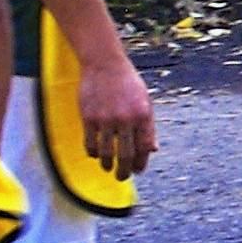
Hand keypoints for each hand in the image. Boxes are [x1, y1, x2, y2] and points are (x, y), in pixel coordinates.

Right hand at [76, 52, 159, 180]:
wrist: (104, 64)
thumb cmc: (128, 84)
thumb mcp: (145, 102)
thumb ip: (148, 127)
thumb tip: (152, 150)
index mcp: (143, 115)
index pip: (144, 147)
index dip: (142, 162)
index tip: (138, 170)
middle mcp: (126, 119)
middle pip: (126, 155)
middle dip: (125, 171)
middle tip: (123, 177)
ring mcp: (106, 119)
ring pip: (107, 153)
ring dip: (107, 165)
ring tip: (108, 168)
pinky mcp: (89, 118)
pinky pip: (90, 143)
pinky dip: (93, 153)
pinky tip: (96, 154)